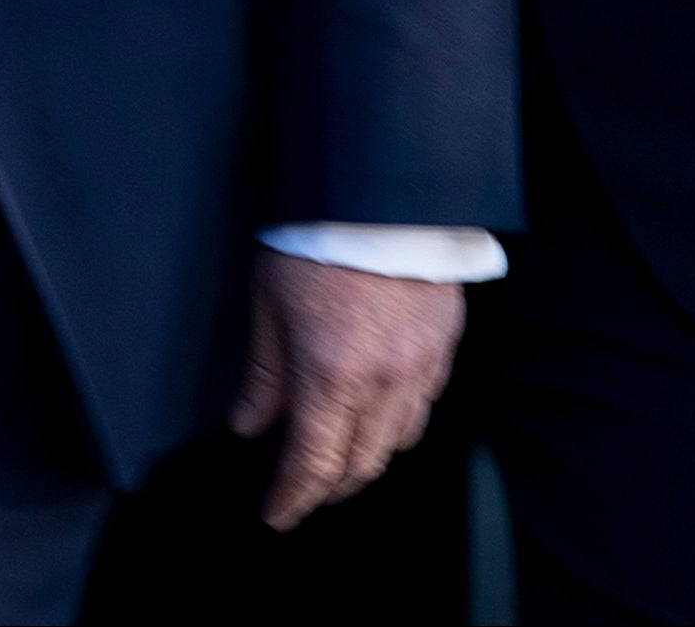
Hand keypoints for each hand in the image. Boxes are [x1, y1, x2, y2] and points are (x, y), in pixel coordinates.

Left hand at [230, 249, 463, 529]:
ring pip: (399, 440)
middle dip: (328, 486)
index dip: (291, 499)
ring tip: (342, 452)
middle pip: (360, 464)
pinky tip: (383, 407)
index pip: (312, 466)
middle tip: (304, 489)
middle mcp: (382, 381)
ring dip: (368, 456)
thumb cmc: (321, 233)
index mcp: (330, 377)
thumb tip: (249, 423)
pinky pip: (427, 401)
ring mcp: (421, 362)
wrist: (383, 182)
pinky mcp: (446, 339)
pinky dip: (401, 418)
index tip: (276, 513)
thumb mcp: (269, 302)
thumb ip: (263, 373)